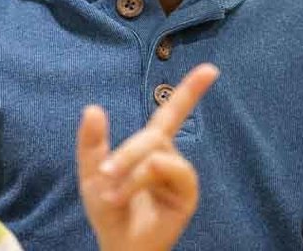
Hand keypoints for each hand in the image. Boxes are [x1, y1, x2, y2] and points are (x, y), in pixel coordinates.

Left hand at [78, 64, 218, 250]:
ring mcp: (179, 175)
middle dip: (126, 154)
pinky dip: (145, 177)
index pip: (171, 113)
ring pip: (158, 152)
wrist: (118, 245)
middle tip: (105, 176)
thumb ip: (91, 142)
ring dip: (132, 171)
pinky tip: (130, 192)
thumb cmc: (109, 210)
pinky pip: (171, 170)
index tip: (212, 69)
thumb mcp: (92, 172)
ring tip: (114, 194)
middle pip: (153, 135)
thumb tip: (92, 107)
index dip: (191, 90)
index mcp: (150, 146)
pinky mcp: (187, 193)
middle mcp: (169, 156)